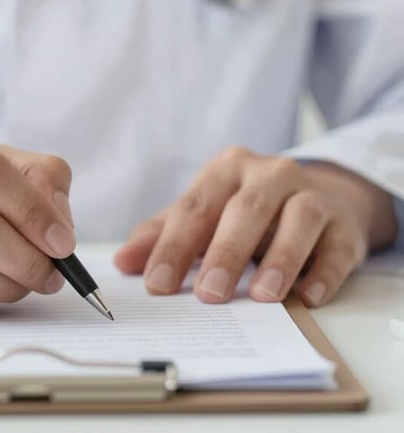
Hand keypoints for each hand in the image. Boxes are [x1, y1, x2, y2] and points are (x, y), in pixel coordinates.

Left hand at [114, 148, 397, 306]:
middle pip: (246, 209)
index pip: (196, 207)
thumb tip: (123, 261)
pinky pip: (336, 247)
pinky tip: (308, 297)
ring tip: (261, 296)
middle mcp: (270, 173)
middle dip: (225, 252)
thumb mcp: (206, 213)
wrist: (321, 195)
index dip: (174, 246)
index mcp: (227, 169)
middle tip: (209, 293)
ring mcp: (312, 196)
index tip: (156, 283)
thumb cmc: (250, 209)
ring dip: (279, 259)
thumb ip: (165, 234)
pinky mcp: (344, 225)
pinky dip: (323, 273)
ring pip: (298, 220)